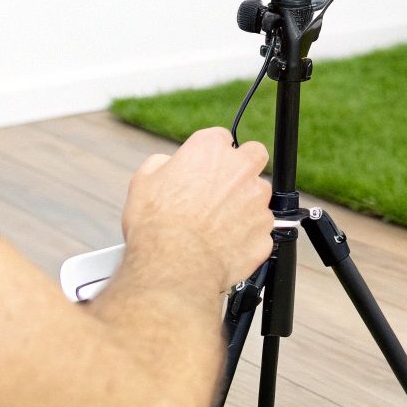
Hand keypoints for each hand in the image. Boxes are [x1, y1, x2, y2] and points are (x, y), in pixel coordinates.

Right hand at [121, 127, 270, 294]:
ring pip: (260, 195)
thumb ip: (162, 164)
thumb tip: (169, 165)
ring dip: (246, 204)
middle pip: (254, 155)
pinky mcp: (264, 232)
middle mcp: (240, 169)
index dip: (211, 155)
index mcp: (210, 149)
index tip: (204, 169)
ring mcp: (257, 202)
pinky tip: (225, 245)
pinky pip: (260, 229)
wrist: (173, 267)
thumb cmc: (156, 226)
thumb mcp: (142, 182)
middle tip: (225, 185)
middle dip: (244, 166)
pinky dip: (247, 236)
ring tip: (219, 224)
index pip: (221, 138)